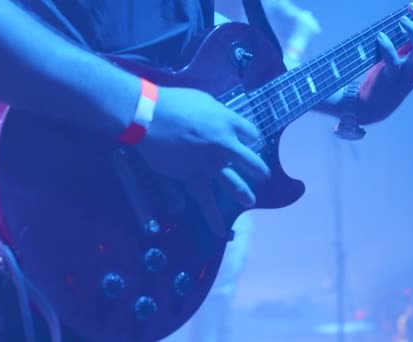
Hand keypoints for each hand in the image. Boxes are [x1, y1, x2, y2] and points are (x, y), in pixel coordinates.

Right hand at [136, 86, 269, 207]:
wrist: (149, 116)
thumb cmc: (175, 103)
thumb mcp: (205, 100)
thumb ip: (218, 113)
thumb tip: (223, 121)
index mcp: (229, 123)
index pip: (251, 133)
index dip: (249, 137)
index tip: (245, 139)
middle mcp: (225, 146)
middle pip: (251, 161)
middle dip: (258, 169)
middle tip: (262, 175)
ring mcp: (210, 165)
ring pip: (234, 184)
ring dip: (243, 193)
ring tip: (250, 201)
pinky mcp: (193, 178)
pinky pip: (206, 201)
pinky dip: (213, 218)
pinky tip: (221, 231)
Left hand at [359, 0, 412, 121]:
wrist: (371, 108)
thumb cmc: (385, 83)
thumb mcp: (402, 64)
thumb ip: (409, 50)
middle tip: (410, 6)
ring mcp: (406, 73)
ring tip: (401, 19)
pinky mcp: (390, 78)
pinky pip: (393, 61)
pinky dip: (388, 46)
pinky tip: (380, 36)